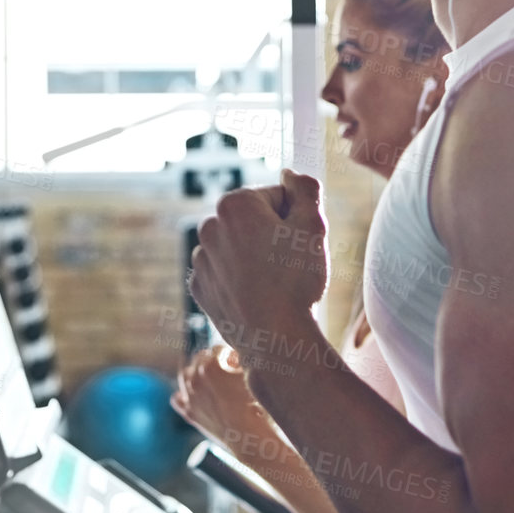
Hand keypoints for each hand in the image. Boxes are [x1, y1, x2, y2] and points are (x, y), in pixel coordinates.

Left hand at [171, 345, 273, 450]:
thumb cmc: (257, 406)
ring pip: (185, 375)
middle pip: (200, 358)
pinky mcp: (189, 413)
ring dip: (196, 373)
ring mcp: (190, 396)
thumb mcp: (252, 376)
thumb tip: (233, 356)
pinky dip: (183, 394)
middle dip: (213, 360)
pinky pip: (177, 398)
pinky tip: (195, 395)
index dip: (230, 354)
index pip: (218, 349)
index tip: (238, 362)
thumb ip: (240, 360)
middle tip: (227, 370)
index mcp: (211, 365)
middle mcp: (196, 378)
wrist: (250, 438)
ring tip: (211, 380)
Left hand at [188, 170, 327, 361]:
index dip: (295, 217)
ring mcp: (201, 259)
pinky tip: (257, 295)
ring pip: (238, 247)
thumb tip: (290, 173)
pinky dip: (240, 279)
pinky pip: (224, 272)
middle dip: (272, 234)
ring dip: (256, 256)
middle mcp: (209, 226)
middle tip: (290, 263)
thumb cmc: (296, 281)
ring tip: (275, 283)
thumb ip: (305, 189)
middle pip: (253, 220)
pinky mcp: (200, 287)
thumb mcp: (313, 225)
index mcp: (234, 204)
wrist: (275, 339)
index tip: (300, 242)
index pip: (275, 196)